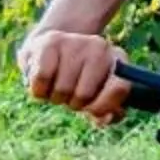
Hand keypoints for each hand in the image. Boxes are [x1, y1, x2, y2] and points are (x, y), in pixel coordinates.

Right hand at [18, 27, 132, 125]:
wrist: (50, 50)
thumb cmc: (77, 80)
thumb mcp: (96, 95)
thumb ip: (105, 112)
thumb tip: (105, 118)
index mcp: (118, 61)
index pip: (120, 88)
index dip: (104, 106)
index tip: (91, 111)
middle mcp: (100, 47)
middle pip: (84, 94)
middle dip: (73, 103)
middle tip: (70, 95)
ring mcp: (76, 42)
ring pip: (62, 89)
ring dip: (54, 97)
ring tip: (55, 86)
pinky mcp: (51, 41)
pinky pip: (42, 77)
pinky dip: (39, 88)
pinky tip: (43, 82)